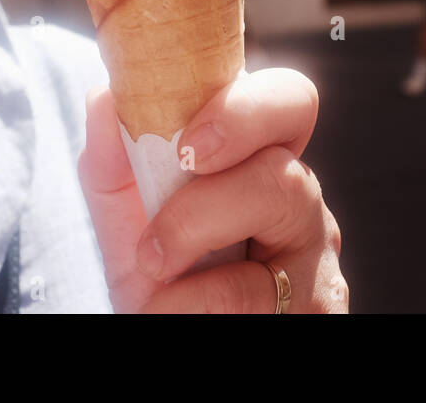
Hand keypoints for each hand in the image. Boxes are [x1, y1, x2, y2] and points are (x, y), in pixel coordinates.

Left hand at [78, 69, 347, 312]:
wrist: (162, 325)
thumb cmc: (157, 273)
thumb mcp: (126, 218)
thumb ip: (113, 161)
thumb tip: (105, 99)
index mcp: (259, 159)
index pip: (289, 101)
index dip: (246, 110)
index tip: (187, 146)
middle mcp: (300, 202)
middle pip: (286, 172)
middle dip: (210, 198)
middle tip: (160, 230)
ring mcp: (317, 261)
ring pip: (276, 229)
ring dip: (192, 252)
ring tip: (153, 280)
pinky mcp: (320, 309)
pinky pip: (255, 300)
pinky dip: (190, 307)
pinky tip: (171, 312)